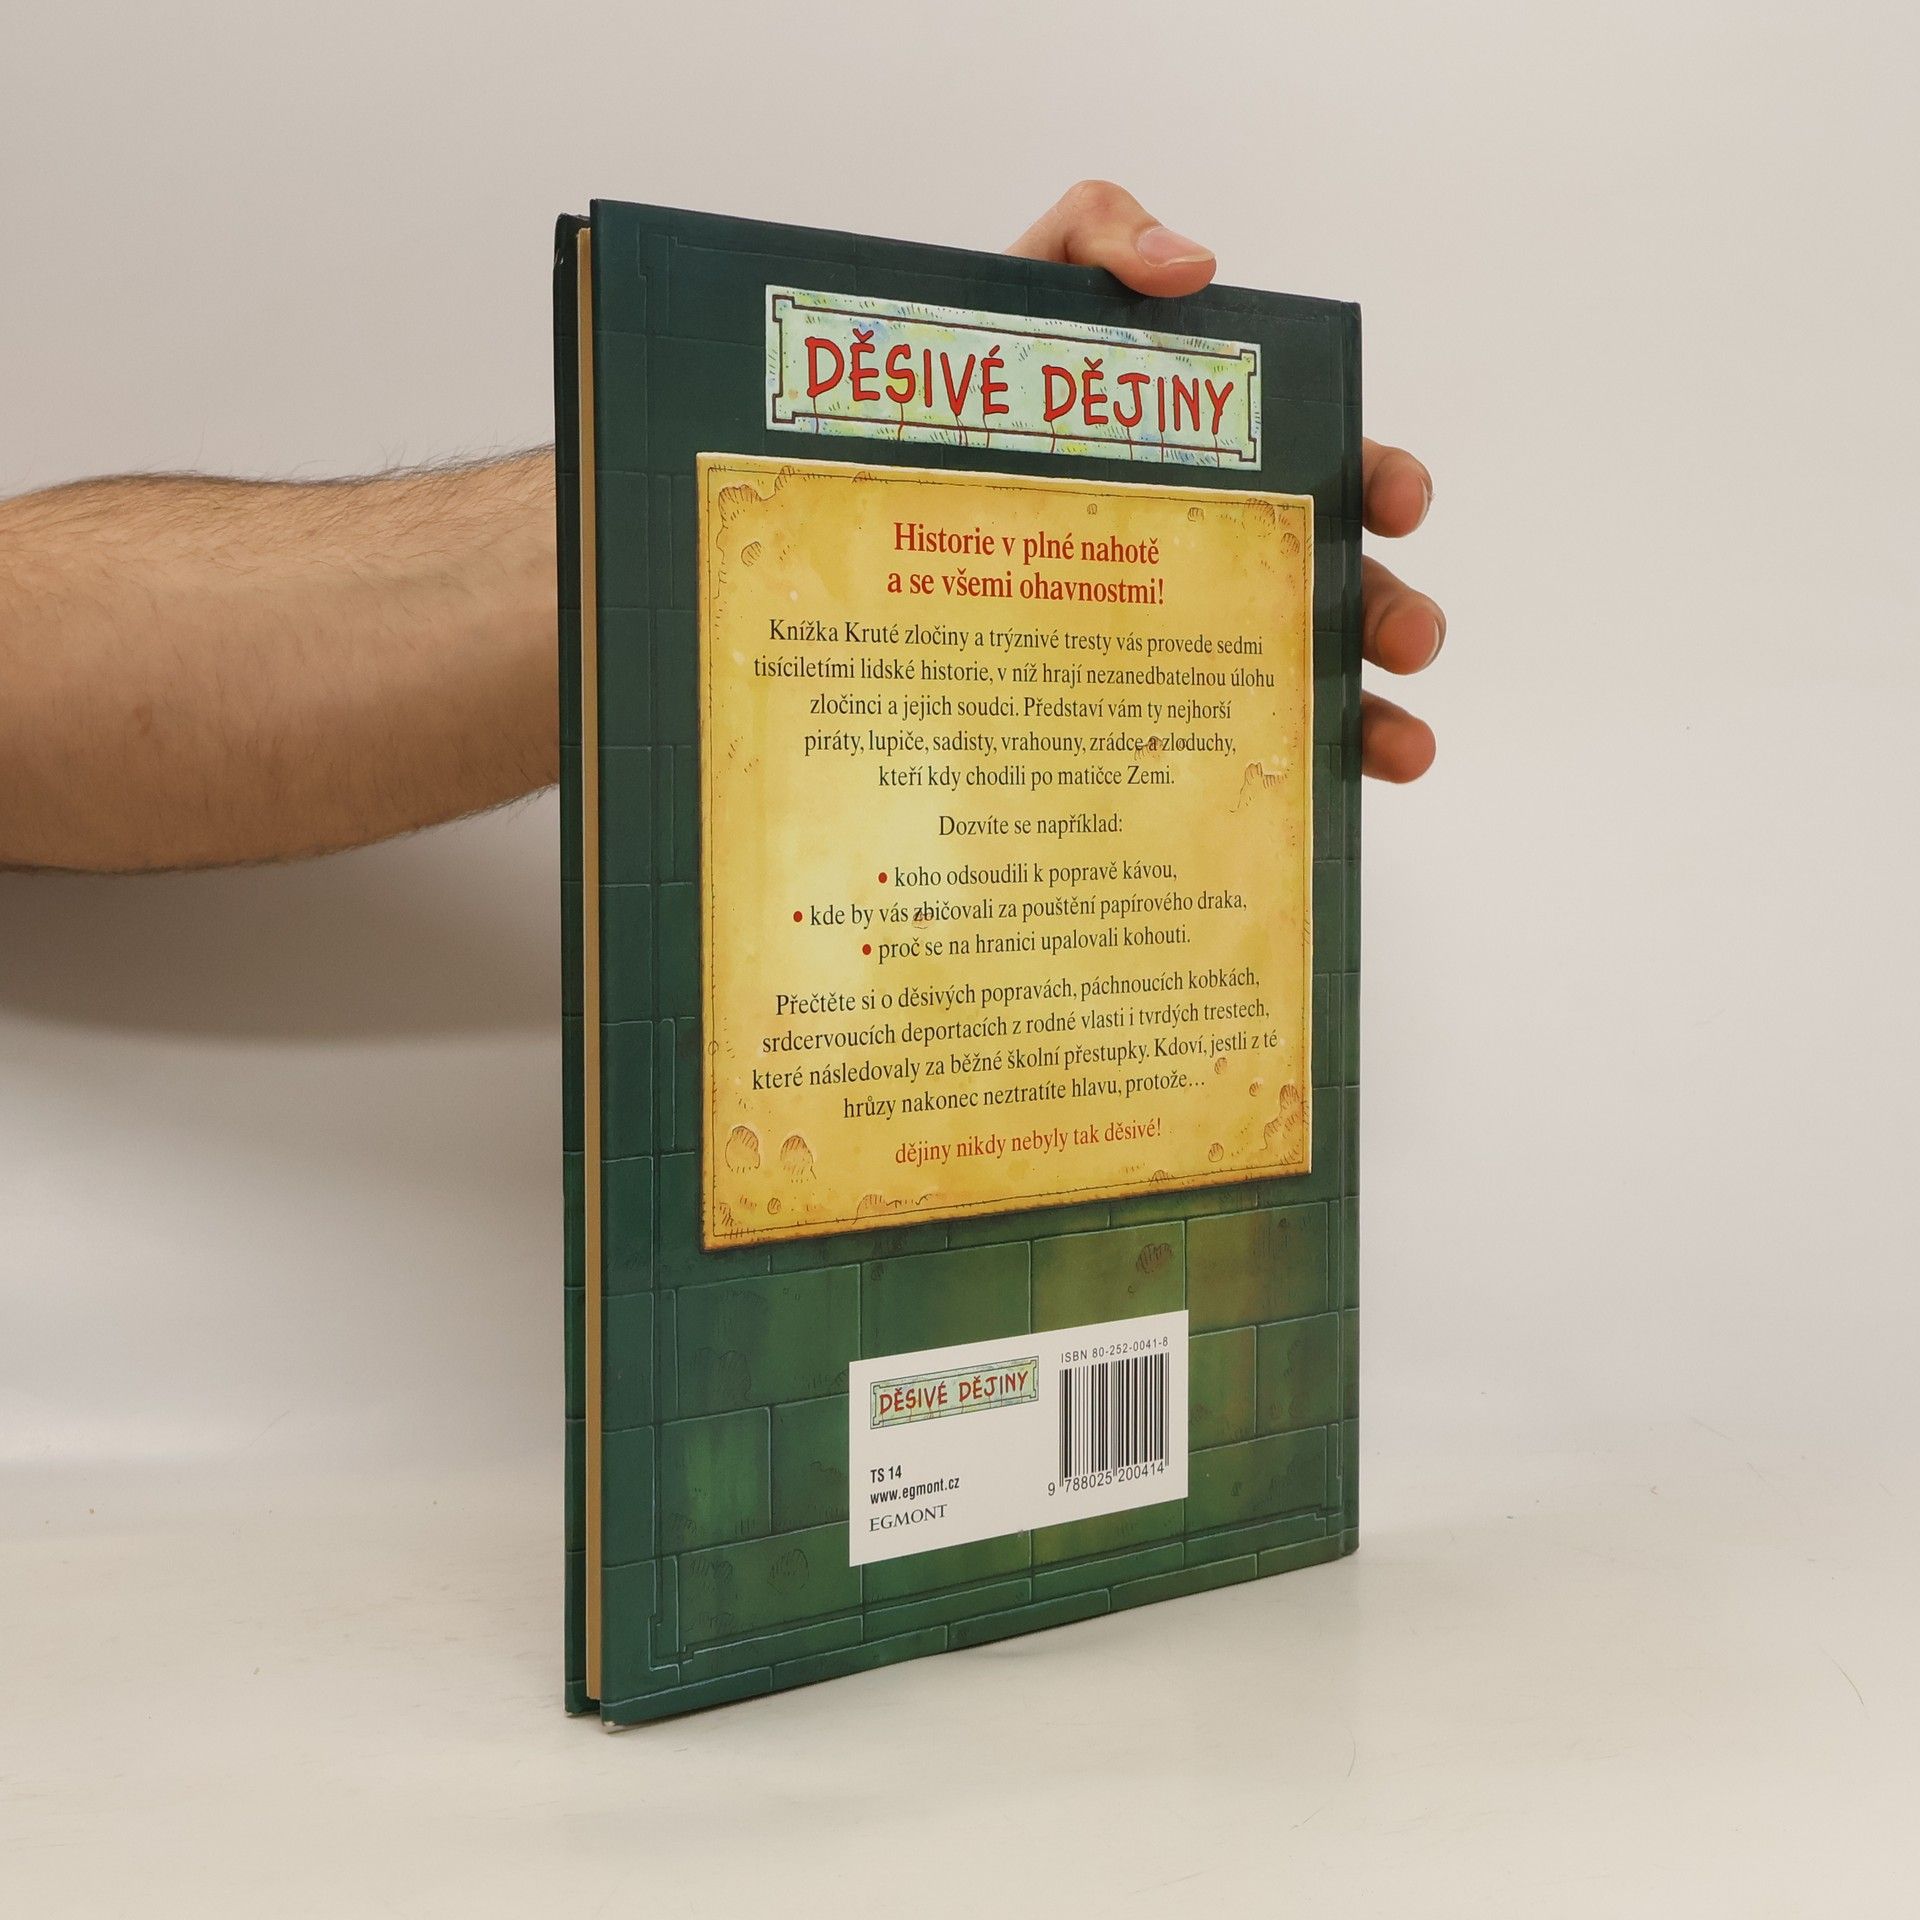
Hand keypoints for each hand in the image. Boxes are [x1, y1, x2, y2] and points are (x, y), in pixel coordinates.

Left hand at [1008, 181, 1441, 782]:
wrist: (865, 478)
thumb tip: (1193, 265)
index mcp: (1228, 462)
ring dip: (1373, 721)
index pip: (1332, 466)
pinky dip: (1280, 783)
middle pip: (1338, 588)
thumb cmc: (972, 391)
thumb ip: (1101, 233)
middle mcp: (1225, 555)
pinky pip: (1218, 756)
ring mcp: (1184, 640)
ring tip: (1401, 749)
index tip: (1395, 501)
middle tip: (1404, 637)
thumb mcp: (1025, 288)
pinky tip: (1312, 813)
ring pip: (1304, 687)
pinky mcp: (1132, 714)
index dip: (1382, 480)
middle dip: (1393, 613)